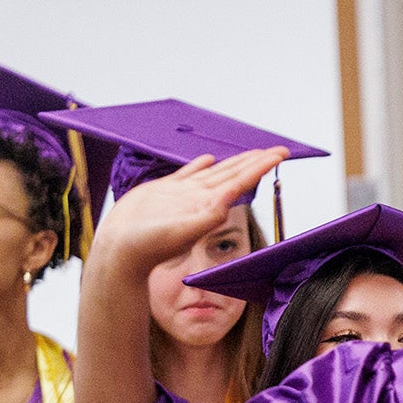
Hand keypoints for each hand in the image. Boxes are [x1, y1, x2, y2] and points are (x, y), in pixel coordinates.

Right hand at [93, 148, 289, 273]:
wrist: (121, 252)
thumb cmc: (149, 247)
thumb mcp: (183, 232)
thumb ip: (207, 216)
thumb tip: (230, 199)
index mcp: (208, 205)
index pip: (242, 180)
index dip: (262, 166)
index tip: (280, 155)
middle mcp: (200, 199)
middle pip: (234, 173)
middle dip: (255, 161)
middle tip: (275, 150)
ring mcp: (183, 195)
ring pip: (215, 172)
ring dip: (233, 162)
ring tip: (249, 153)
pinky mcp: (164, 191)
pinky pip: (188, 173)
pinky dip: (199, 165)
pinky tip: (207, 160)